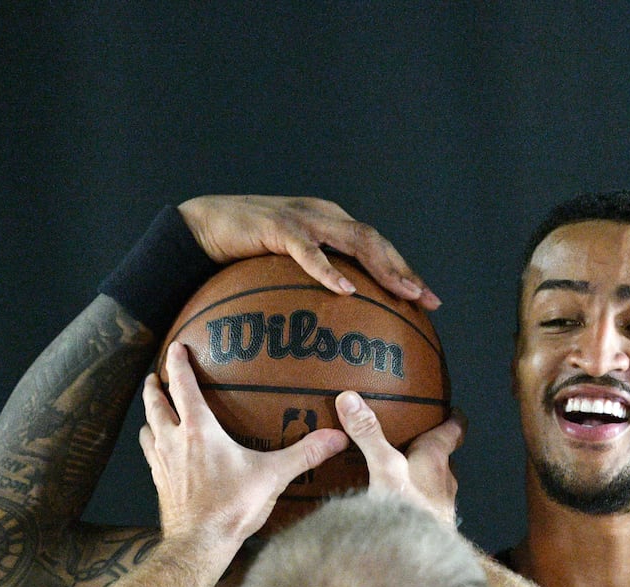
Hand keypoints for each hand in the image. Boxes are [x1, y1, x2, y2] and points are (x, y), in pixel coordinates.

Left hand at [139, 342, 347, 547]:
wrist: (199, 544)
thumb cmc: (231, 507)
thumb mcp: (272, 476)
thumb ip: (303, 454)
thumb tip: (336, 437)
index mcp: (199, 431)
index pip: (182, 386)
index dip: (177, 364)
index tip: (175, 348)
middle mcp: (174, 441)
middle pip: (156, 404)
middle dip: (155, 387)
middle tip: (155, 376)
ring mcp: (162, 463)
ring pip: (147, 428)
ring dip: (149, 416)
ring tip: (154, 411)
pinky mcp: (159, 483)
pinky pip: (149, 455)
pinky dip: (151, 444)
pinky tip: (159, 451)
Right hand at [176, 195, 441, 308]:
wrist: (201, 227)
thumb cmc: (243, 254)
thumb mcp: (286, 269)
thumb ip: (310, 286)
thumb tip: (333, 328)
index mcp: (330, 223)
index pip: (377, 246)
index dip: (404, 270)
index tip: (429, 301)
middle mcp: (324, 215)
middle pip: (375, 241)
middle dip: (404, 271)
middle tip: (427, 301)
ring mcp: (303, 219)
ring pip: (354, 240)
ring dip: (382, 267)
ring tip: (402, 293)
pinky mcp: (277, 227)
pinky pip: (308, 250)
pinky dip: (329, 270)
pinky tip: (346, 290)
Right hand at [335, 391, 465, 526]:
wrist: (421, 563)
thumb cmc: (409, 509)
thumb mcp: (384, 467)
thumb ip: (368, 435)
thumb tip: (350, 399)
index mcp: (437, 458)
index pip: (455, 430)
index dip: (454, 418)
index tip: (452, 409)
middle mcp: (445, 480)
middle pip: (442, 457)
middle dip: (428, 447)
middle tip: (411, 438)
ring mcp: (441, 506)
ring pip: (434, 483)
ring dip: (420, 476)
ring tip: (399, 472)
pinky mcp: (434, 528)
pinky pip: (424, 507)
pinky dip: (413, 501)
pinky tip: (396, 507)